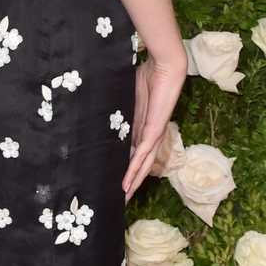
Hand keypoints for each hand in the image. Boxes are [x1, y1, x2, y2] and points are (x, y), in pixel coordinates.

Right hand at [122, 51, 186, 199]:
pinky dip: (135, 170)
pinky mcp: (155, 130)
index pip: (135, 153)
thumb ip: (118, 108)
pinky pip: (143, 154)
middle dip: (131, 182)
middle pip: (142, 164)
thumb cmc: (147, 75)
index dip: (127, 168)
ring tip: (123, 197)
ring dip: (133, 182)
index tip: (116, 180)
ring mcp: (154, 134)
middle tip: (121, 199)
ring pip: (144, 165)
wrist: (165, 66)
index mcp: (144, 127)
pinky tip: (127, 183)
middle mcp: (151, 134)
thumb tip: (100, 112)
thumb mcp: (127, 96)